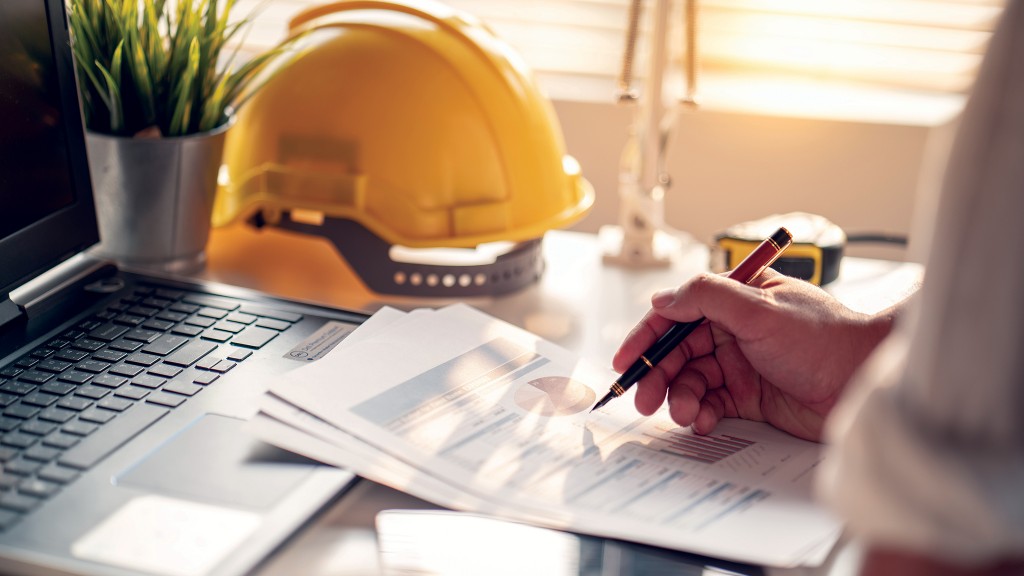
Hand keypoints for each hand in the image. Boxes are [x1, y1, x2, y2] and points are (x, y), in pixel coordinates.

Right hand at [612, 269, 896, 440]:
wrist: (866, 381)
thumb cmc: (826, 338)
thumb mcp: (760, 308)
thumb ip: (707, 297)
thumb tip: (662, 298)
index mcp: (733, 300)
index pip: (677, 314)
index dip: (647, 337)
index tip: (626, 361)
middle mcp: (733, 331)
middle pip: (677, 352)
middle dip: (657, 376)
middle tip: (643, 398)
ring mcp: (739, 365)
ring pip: (691, 381)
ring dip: (680, 398)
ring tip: (685, 413)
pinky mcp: (749, 398)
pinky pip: (711, 405)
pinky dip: (702, 414)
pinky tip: (704, 421)